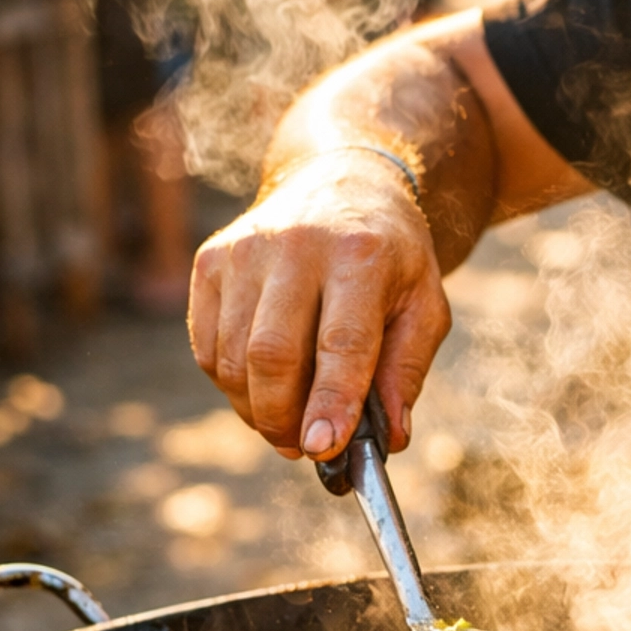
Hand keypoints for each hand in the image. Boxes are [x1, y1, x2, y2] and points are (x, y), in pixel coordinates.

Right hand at [188, 155, 450, 459]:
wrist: (342, 181)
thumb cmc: (390, 257)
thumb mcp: (424, 305)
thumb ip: (407, 371)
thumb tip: (389, 438)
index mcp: (361, 254)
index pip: (340, 341)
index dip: (330, 401)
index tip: (324, 448)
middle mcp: (297, 246)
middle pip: (271, 354)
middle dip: (283, 418)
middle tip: (304, 448)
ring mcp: (245, 250)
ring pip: (231, 358)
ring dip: (256, 409)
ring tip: (287, 420)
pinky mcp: (210, 260)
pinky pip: (206, 347)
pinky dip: (230, 383)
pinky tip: (261, 385)